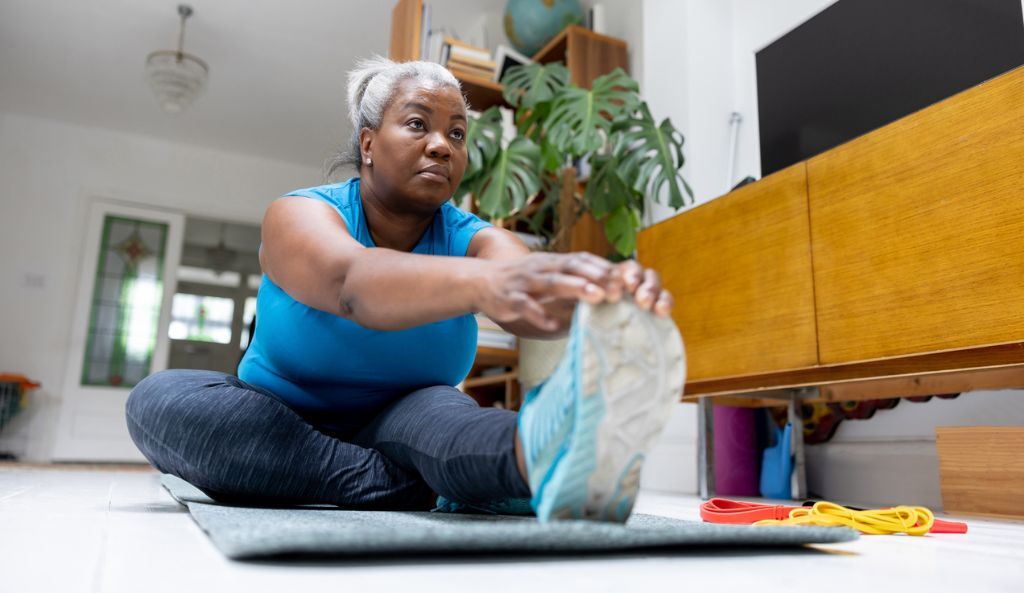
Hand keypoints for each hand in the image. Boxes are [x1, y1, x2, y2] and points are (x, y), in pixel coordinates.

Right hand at [473, 252, 672, 332]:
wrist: (481, 281)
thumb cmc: (524, 282)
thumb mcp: (549, 275)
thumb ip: (575, 281)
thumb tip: (609, 291)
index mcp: (553, 262)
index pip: (582, 259)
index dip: (603, 267)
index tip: (627, 278)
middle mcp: (541, 268)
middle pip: (571, 267)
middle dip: (595, 276)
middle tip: (618, 289)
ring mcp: (525, 283)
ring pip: (551, 282)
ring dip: (575, 288)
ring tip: (596, 297)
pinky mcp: (509, 299)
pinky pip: (525, 306)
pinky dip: (539, 315)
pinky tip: (553, 326)